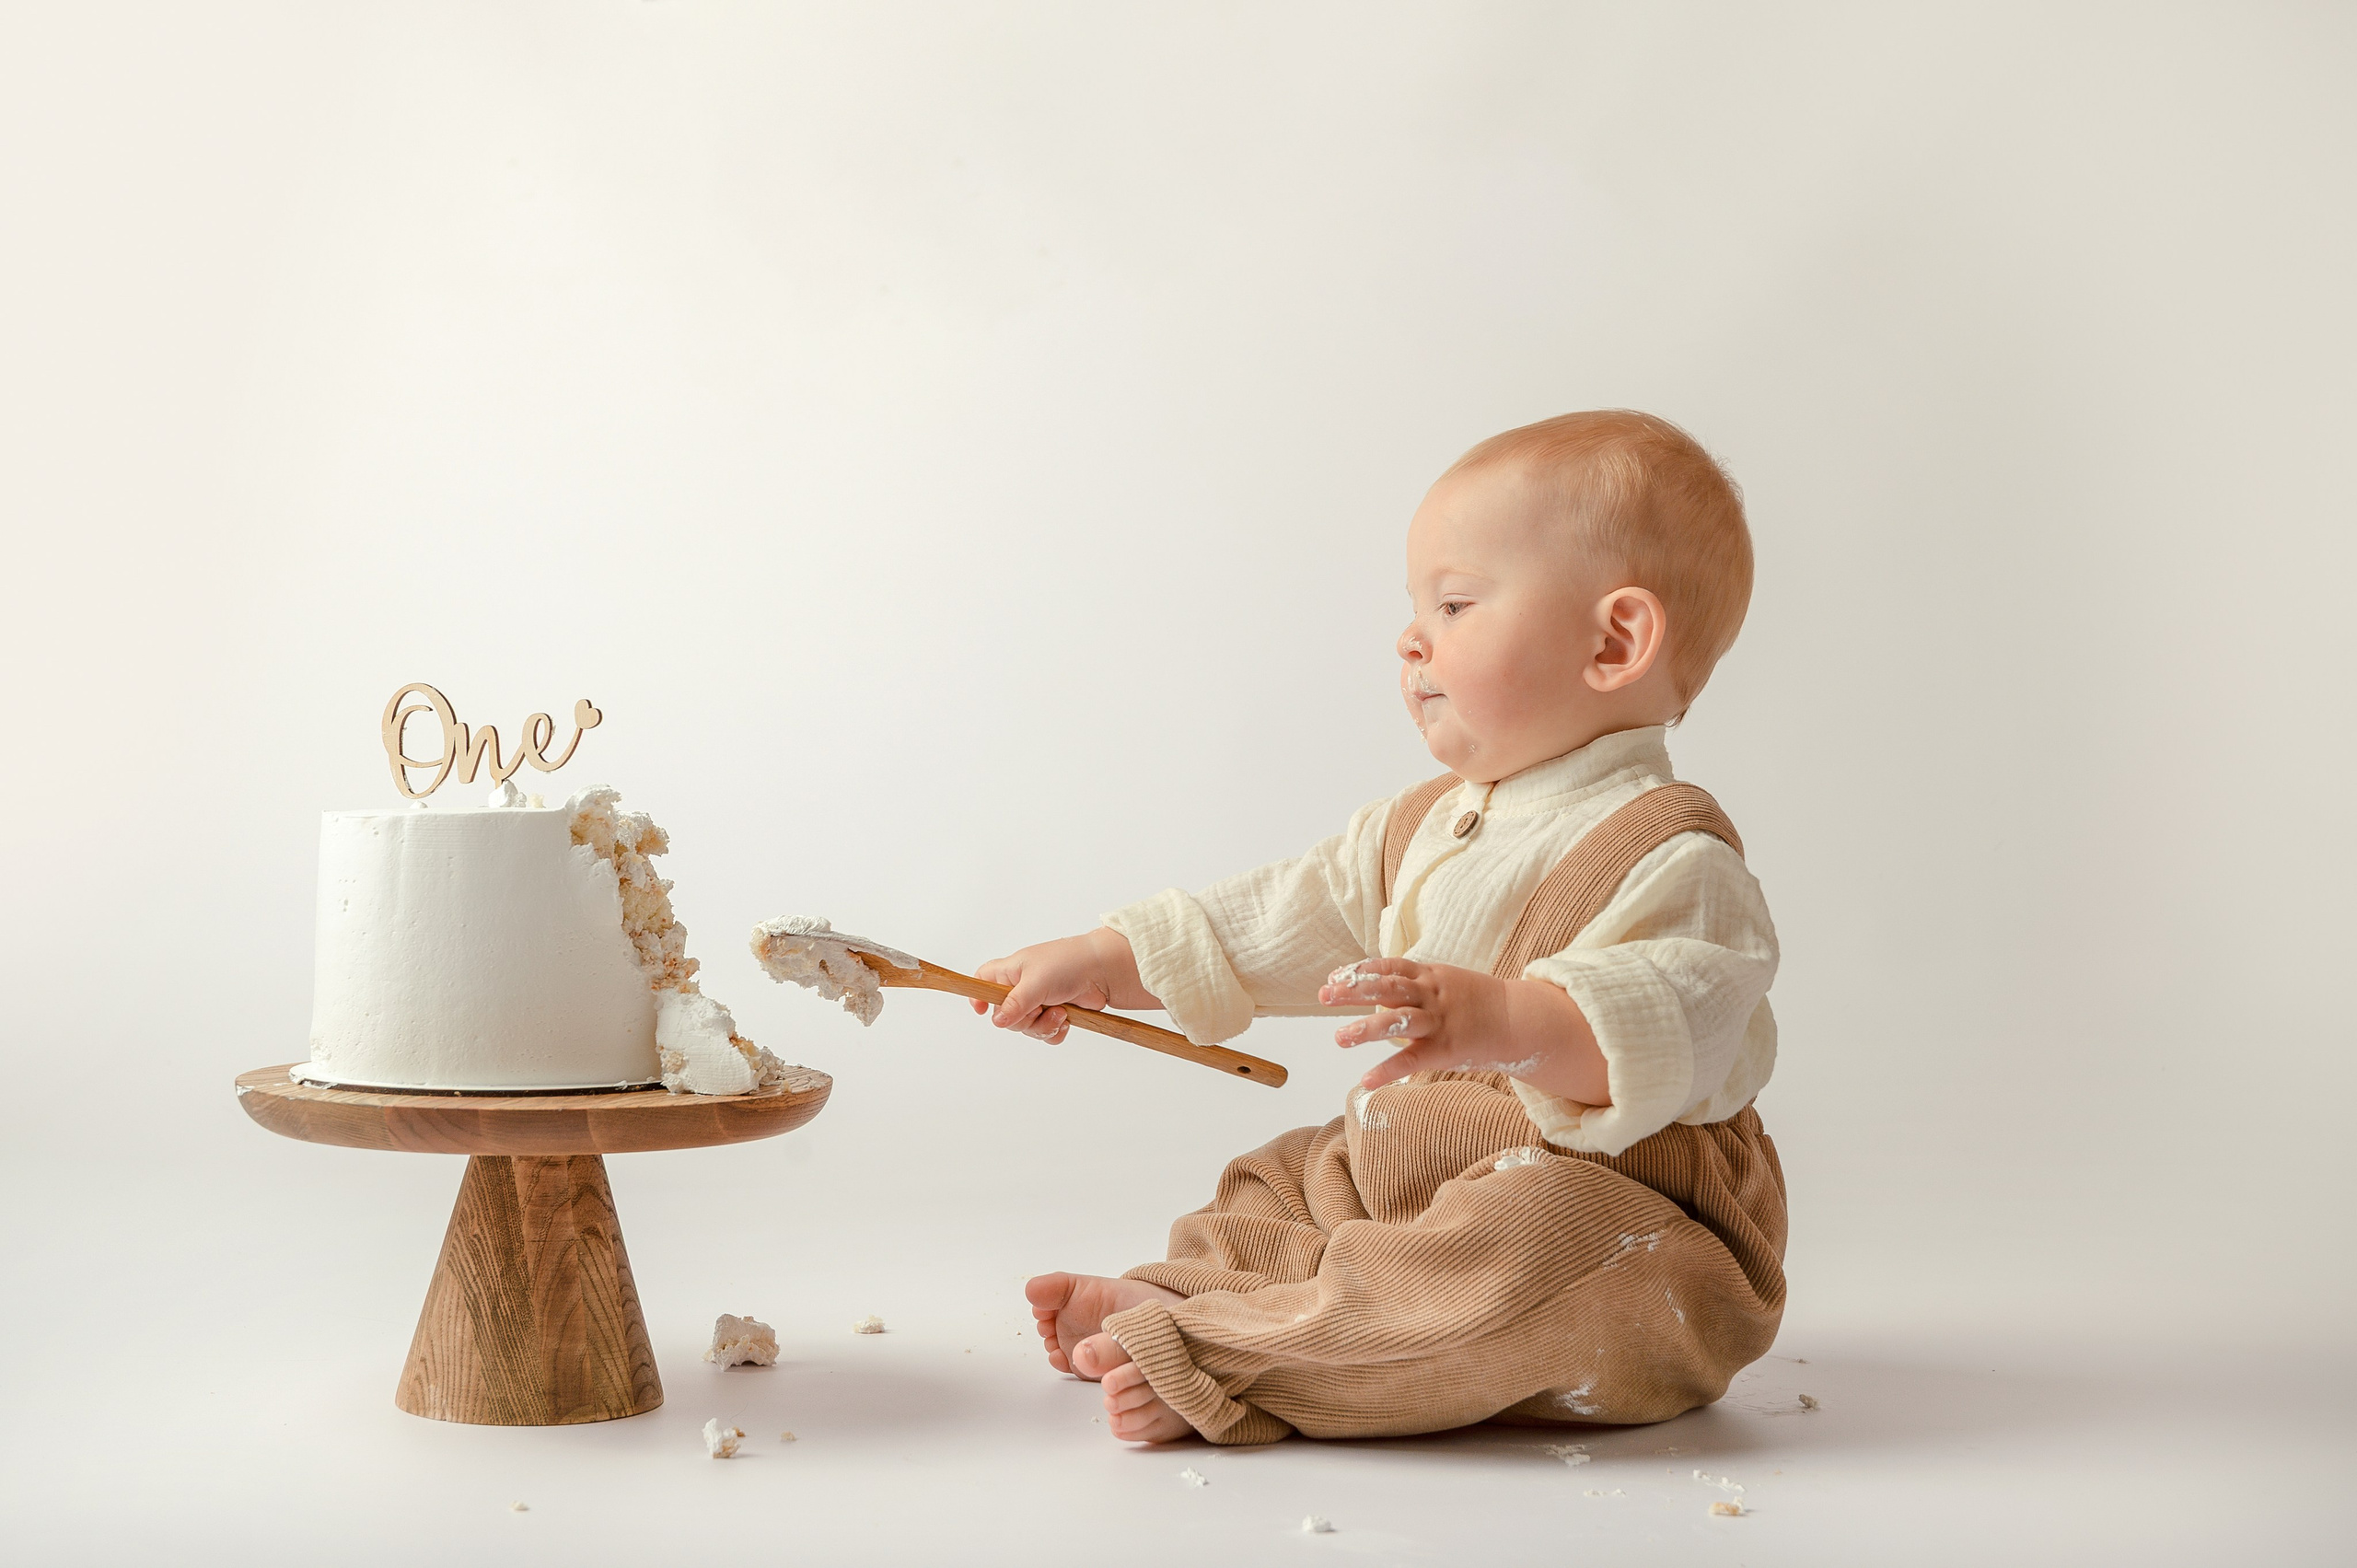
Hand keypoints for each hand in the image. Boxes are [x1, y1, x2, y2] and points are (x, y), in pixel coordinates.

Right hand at [972, 928, 1154, 1043]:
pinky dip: (1054, 1031)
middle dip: (1023, 1019)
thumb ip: (1014, 1003)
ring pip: (1027, 1028)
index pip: (983, 980)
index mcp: (1012, 971)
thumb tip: (997, 1021)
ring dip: (1043, 1025)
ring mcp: (1040, 1001)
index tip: (983, 1010)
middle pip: (1006, 1015)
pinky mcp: (1057, 1013)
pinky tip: (1066, 1021)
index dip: (979, 996)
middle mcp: (1023, 986)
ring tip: (1060, 1012)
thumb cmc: (1068, 964)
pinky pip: (1045, 1033)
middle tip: (1039, 1009)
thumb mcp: (1035, 982)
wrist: (1105, 971)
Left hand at [1319, 957, 1610, 1103]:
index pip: (1389, 967)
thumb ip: (1412, 985)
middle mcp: (1432, 994)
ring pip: (1398, 1021)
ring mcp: (1440, 1021)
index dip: (1360, 971)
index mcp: (1429, 975)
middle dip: (1353, 991)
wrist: (1518, 1020)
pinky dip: (1388, 1071)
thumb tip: (1374, 989)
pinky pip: (1413, 1060)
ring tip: (1338, 1038)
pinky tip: (1366, 1080)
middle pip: (1387, 988)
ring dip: (1366, 1029)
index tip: (1333, 976)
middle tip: (1324, 995)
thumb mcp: (1446, 983)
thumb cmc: (1475, 1003)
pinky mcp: (1447, 1048)